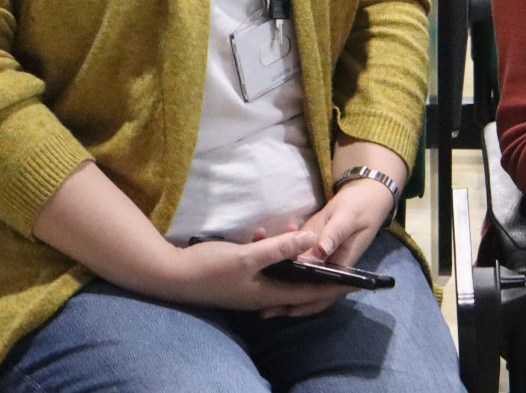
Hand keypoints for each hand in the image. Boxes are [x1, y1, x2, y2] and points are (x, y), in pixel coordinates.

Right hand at [163, 229, 355, 313]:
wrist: (169, 274)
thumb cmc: (209, 268)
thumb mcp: (248, 255)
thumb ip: (280, 248)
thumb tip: (312, 239)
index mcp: (268, 294)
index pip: (310, 293)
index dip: (334, 286)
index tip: (356, 280)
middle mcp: (262, 295)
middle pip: (298, 285)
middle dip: (315, 268)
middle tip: (332, 252)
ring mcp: (249, 288)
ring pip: (280, 273)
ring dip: (290, 255)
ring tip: (295, 230)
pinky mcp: (239, 278)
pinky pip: (264, 267)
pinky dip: (269, 252)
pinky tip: (261, 233)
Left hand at [249, 178, 395, 318]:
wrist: (362, 194)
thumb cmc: (359, 207)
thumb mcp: (348, 218)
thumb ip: (335, 234)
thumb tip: (321, 251)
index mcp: (341, 264)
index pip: (324, 291)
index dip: (307, 303)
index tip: (287, 309)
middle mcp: (328, 266)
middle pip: (308, 290)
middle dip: (287, 302)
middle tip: (263, 311)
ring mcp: (317, 257)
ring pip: (298, 276)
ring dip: (279, 282)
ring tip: (257, 294)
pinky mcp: (309, 246)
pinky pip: (293, 258)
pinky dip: (278, 258)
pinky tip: (261, 248)